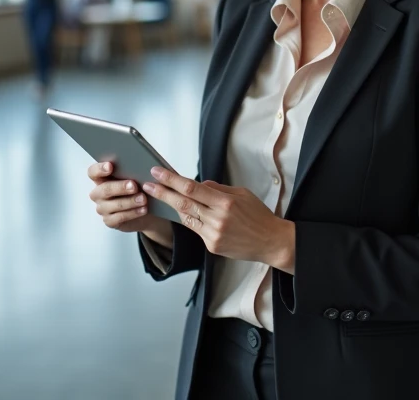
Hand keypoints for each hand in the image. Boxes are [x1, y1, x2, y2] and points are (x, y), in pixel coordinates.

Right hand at [87, 162, 173, 243]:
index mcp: (102, 178)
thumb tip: (140, 165)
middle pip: (104, 189)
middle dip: (120, 187)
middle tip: (134, 186)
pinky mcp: (109, 221)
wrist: (146, 208)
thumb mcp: (137, 177)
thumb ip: (133, 170)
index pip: (93, 172)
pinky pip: (119, 217)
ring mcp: (103, 208)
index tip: (110, 166)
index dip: (99, 169)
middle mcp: (99, 193)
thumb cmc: (138, 188)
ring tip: (143, 199)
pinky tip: (143, 209)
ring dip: (129, 201)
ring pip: (113, 205)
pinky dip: (132, 213)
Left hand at [144, 167, 295, 272]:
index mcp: (225, 202)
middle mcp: (217, 219)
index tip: (158, 172)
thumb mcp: (242, 194)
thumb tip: (198, 185)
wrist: (270, 242)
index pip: (192, 188)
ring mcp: (213, 235)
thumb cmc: (258, 215)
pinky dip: (189, 219)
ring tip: (159, 195)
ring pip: (186, 217)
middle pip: (183, 203)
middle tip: (148, 184)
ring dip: (171, 206)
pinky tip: (182, 211)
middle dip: (163, 193)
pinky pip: (196, 229)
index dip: (172, 180)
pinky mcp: (212, 246)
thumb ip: (218, 189)